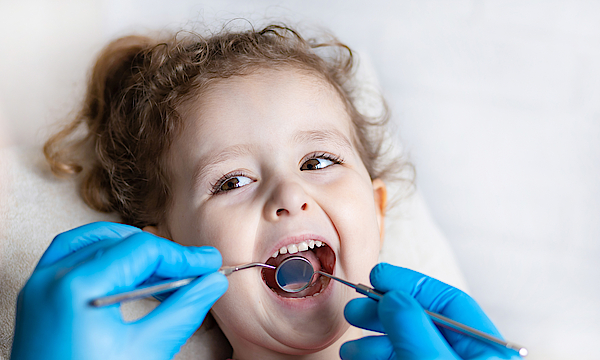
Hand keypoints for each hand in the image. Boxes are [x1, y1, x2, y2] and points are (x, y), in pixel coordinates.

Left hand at [10, 222, 227, 359]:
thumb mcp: (145, 352)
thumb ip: (183, 311)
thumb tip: (212, 284)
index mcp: (78, 287)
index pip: (144, 250)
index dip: (183, 257)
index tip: (209, 264)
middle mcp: (53, 278)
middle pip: (122, 243)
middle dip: (163, 255)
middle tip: (195, 271)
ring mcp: (39, 285)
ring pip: (94, 241)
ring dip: (134, 249)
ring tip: (165, 270)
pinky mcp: (36, 297)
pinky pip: (69, 254)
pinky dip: (101, 252)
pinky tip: (124, 267)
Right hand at [340, 263, 520, 359]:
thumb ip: (415, 329)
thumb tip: (393, 295)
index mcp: (484, 348)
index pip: (447, 302)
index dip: (409, 285)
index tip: (378, 276)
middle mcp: (466, 356)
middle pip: (422, 321)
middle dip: (384, 313)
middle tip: (356, 309)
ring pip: (407, 344)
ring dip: (373, 342)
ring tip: (350, 347)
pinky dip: (378, 357)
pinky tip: (360, 359)